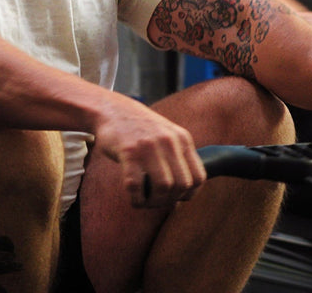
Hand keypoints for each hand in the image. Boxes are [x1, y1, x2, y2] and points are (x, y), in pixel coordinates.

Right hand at [92, 100, 206, 207]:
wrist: (112, 110)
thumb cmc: (140, 129)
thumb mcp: (167, 135)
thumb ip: (178, 158)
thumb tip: (183, 195)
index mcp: (183, 139)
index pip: (199, 177)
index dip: (190, 194)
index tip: (177, 198)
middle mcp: (169, 141)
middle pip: (182, 185)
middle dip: (171, 200)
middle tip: (158, 202)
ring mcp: (149, 146)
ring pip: (163, 187)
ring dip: (154, 202)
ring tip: (146, 201)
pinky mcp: (128, 152)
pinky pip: (136, 185)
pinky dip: (137, 199)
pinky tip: (134, 198)